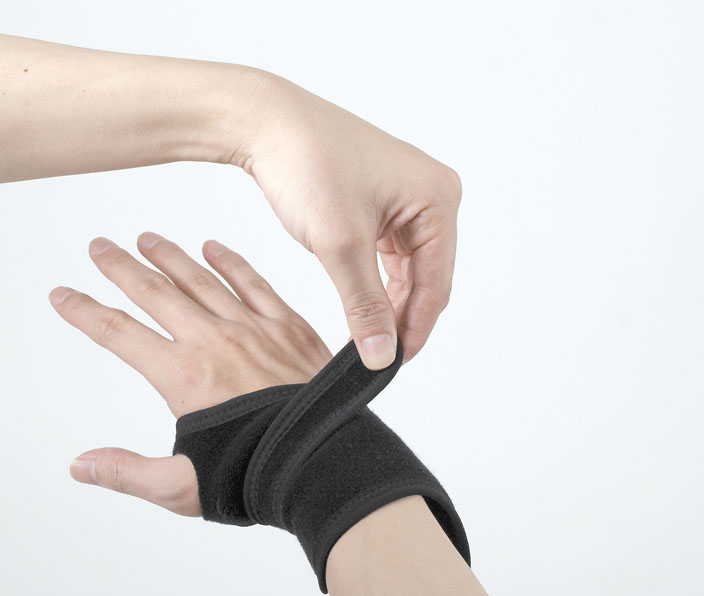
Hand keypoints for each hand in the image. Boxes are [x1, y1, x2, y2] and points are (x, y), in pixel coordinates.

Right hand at [48, 233, 332, 514]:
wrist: (327, 462)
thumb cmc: (257, 476)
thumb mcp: (182, 486)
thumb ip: (128, 472)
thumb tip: (79, 465)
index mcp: (183, 376)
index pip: (119, 334)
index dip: (85, 313)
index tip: (62, 294)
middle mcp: (213, 342)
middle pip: (155, 294)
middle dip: (121, 268)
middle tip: (98, 247)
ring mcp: (253, 329)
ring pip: (201, 281)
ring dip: (170, 257)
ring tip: (146, 239)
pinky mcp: (289, 327)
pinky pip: (254, 284)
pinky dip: (231, 263)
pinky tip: (213, 248)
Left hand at [240, 75, 461, 369]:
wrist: (264, 123)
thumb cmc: (306, 164)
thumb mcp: (340, 245)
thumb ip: (365, 306)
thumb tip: (382, 356)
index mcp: (438, 198)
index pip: (437, 282)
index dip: (415, 329)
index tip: (393, 364)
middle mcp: (433, 194)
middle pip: (427, 277)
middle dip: (402, 317)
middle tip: (376, 357)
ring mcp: (409, 197)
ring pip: (408, 269)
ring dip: (388, 302)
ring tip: (366, 339)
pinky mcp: (384, 201)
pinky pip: (390, 253)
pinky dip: (375, 281)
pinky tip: (360, 307)